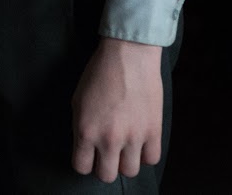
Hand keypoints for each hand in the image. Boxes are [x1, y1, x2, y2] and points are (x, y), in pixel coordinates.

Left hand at [70, 37, 162, 181]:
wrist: (128, 55)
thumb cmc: (99, 73)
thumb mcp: (77, 101)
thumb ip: (81, 128)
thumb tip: (86, 147)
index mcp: (86, 131)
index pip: (81, 167)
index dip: (84, 162)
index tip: (88, 155)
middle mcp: (109, 139)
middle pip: (106, 175)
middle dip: (104, 166)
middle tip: (106, 152)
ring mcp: (133, 137)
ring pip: (130, 171)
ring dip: (126, 161)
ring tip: (125, 147)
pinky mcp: (154, 131)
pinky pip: (151, 159)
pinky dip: (145, 154)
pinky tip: (140, 142)